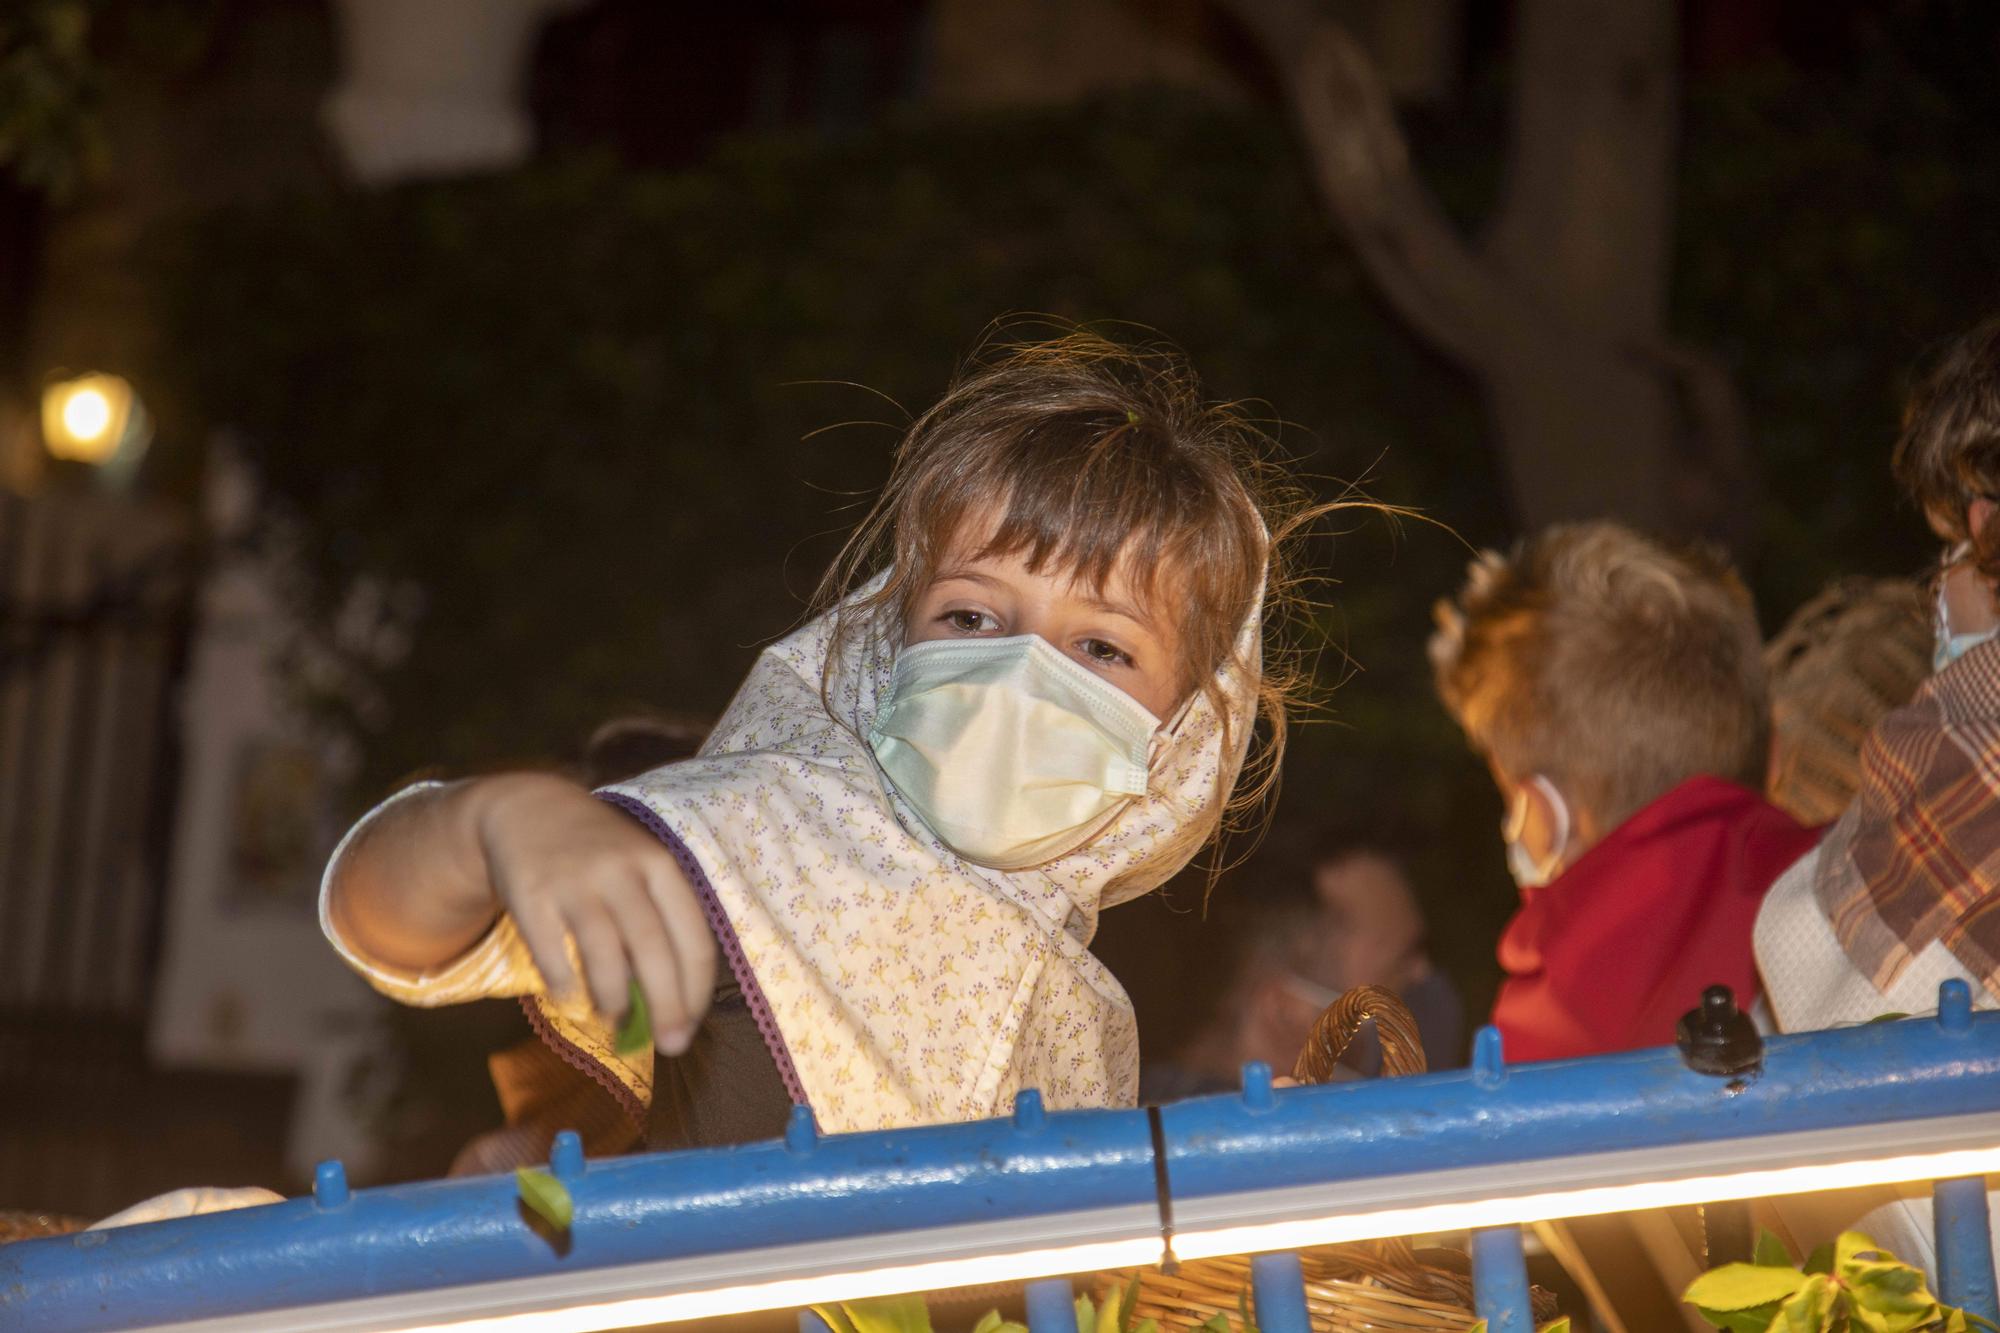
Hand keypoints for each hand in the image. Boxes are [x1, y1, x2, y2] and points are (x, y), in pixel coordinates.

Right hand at [469, 774, 716, 1053]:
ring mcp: (575, 881)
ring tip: (616, 1020)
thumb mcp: (639, 869)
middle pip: (653, 949)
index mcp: (660, 866)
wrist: (526, 808)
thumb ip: (658, 924)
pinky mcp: (531, 894)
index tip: (692, 1026)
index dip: (696, 990)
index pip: (693, 937)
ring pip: (604, 955)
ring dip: (614, 999)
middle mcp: (622, 871)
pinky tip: (569, 997)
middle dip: (667, 1005)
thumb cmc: (599, 856)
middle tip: (672, 1046)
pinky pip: (551, 954)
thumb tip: (671, 1006)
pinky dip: (564, 985)